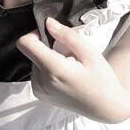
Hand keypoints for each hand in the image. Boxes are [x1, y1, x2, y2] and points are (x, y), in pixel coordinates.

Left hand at [15, 18, 129, 123]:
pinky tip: (64, 75)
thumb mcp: (89, 53)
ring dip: (48, 59)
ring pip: (34, 62)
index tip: (51, 35)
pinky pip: (36, 73)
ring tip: (68, 67)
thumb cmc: (101, 79)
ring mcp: (38, 90)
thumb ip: (67, 36)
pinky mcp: (38, 94)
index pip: (25, 43)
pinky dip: (47, 69)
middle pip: (31, 52)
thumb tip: (48, 22)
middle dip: (46, 48)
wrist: (104, 107)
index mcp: (52, 69)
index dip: (35, 33)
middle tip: (68, 55)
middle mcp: (40, 81)